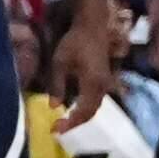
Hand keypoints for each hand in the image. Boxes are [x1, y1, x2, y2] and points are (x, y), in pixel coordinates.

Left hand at [49, 1, 120, 124]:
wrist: (93, 28)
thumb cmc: (74, 43)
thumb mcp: (60, 62)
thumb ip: (57, 85)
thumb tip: (53, 106)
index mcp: (93, 84)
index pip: (83, 111)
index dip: (70, 123)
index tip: (56, 129)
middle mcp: (102, 88)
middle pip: (91, 113)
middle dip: (75, 123)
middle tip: (58, 129)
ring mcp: (105, 84)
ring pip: (94, 108)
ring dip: (80, 117)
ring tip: (64, 122)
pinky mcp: (104, 81)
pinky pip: (95, 100)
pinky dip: (85, 108)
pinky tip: (72, 109)